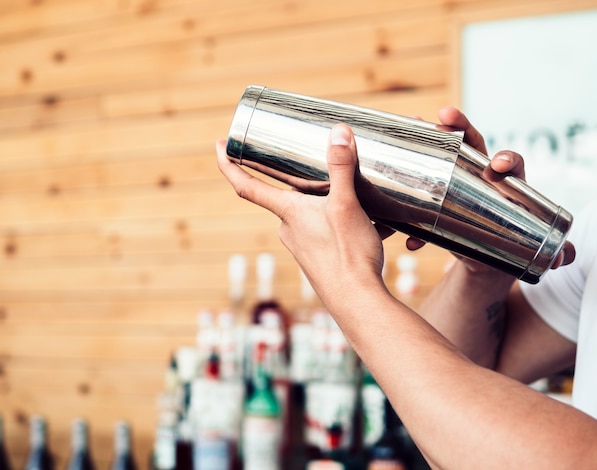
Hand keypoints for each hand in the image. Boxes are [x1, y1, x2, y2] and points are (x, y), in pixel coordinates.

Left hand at [217, 124, 386, 303]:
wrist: (358, 303)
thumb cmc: (347, 257)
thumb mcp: (347, 205)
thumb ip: (342, 168)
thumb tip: (338, 132)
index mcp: (288, 212)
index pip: (247, 185)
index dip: (229, 164)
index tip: (220, 145)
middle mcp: (289, 229)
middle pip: (287, 197)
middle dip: (304, 182)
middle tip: (319, 165)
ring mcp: (303, 247)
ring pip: (315, 215)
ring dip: (337, 205)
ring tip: (365, 201)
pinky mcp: (319, 260)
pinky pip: (330, 233)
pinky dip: (349, 225)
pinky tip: (376, 227)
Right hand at [410, 106, 574, 269]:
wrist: (485, 252)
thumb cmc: (510, 239)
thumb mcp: (529, 243)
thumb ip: (552, 251)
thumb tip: (566, 258)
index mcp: (506, 183)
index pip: (509, 161)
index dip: (506, 159)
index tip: (499, 167)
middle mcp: (479, 173)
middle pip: (471, 141)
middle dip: (459, 125)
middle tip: (444, 117)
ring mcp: (453, 178)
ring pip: (441, 151)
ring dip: (427, 136)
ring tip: (415, 125)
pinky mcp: (434, 193)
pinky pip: (420, 182)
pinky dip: (407, 187)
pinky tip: (398, 182)